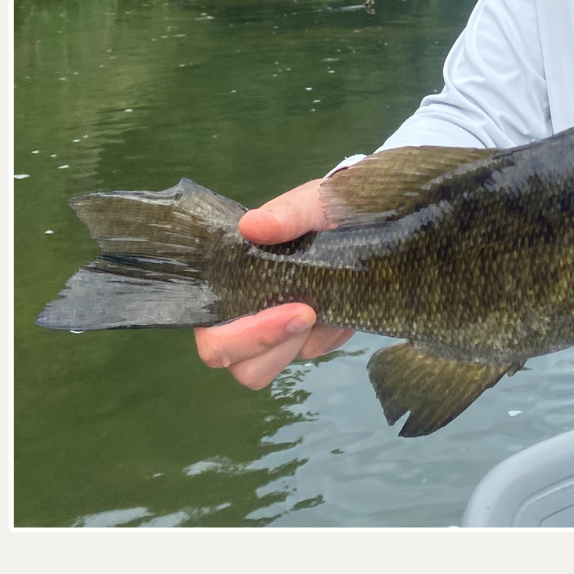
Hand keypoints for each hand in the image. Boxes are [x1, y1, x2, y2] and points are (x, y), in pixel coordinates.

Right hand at [193, 177, 353, 389]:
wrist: (361, 221)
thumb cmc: (323, 210)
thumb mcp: (312, 204)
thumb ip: (287, 213)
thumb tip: (252, 225)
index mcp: (226, 285)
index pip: (212, 335)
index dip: (245, 336)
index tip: (295, 309)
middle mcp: (240, 316)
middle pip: (236, 364)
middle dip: (271, 344)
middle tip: (311, 312)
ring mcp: (272, 332)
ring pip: (266, 369)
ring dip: (299, 344)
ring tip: (326, 308)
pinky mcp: (303, 338)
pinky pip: (311, 352)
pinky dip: (329, 335)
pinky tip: (342, 304)